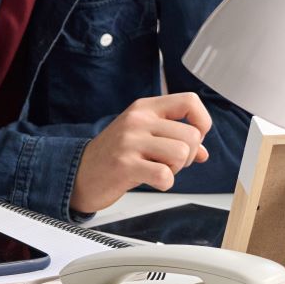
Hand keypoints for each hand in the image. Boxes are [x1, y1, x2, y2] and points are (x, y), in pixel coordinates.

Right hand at [70, 92, 212, 214]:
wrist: (80, 172)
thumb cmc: (114, 153)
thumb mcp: (143, 135)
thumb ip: (173, 138)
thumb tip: (204, 152)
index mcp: (144, 108)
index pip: (189, 101)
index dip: (202, 122)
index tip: (195, 137)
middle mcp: (137, 120)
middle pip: (191, 135)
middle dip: (188, 155)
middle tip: (168, 160)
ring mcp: (129, 141)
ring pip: (182, 154)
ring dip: (175, 169)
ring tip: (156, 168)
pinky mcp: (125, 165)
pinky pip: (165, 175)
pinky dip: (164, 182)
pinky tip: (149, 179)